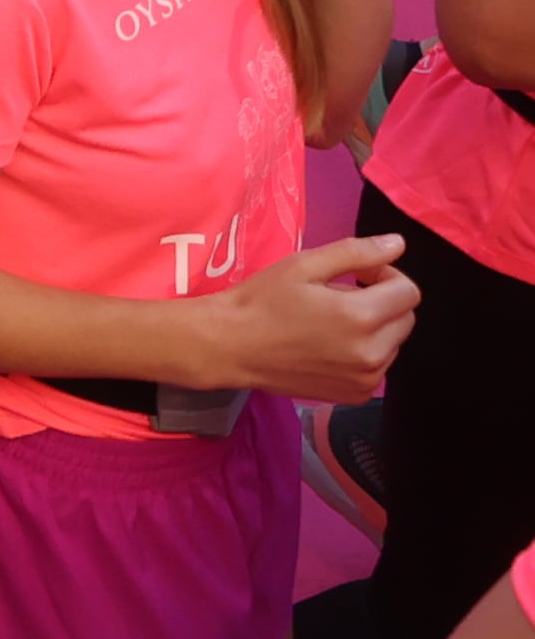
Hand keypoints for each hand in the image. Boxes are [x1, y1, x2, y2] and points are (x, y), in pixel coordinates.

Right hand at [196, 236, 418, 401]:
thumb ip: (356, 253)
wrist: (231, 346)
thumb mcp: (303, 266)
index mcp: (360, 316)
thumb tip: (399, 244)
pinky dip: (364, 354)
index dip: (386, 275)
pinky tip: (330, 347)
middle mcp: (371, 353)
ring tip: (332, 323)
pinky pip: (378, 368)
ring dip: (375, 329)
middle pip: (406, 318)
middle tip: (342, 296)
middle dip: (383, 302)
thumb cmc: (262, 300)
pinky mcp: (357, 395)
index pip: (408, 292)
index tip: (358, 275)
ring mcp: (366, 379)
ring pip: (393, 343)